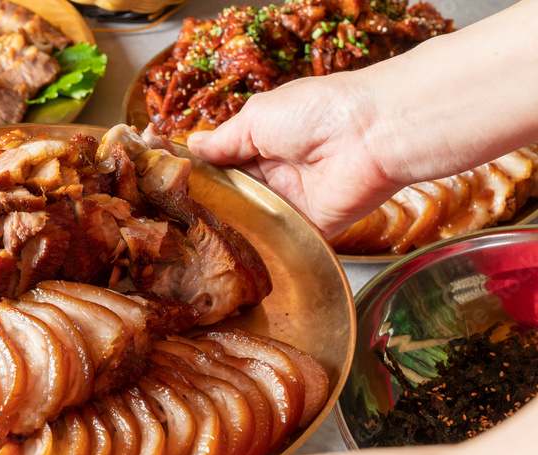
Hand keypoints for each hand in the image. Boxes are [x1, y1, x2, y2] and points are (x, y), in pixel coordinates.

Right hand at [187, 73, 402, 237]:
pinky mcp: (308, 228)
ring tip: (195, 238)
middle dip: (209, 206)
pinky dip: (259, 247)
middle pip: (232, 197)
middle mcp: (275, 174)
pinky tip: (230, 254)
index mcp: (262, 142)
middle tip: (177, 218)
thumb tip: (192, 145)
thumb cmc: (319, 111)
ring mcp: (290, 202)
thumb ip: (223, 139)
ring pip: (250, 222)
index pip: (222, 164)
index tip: (170, 188)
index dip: (199, 176)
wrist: (371, 135)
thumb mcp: (257, 117)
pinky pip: (279, 243)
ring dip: (230, 227)